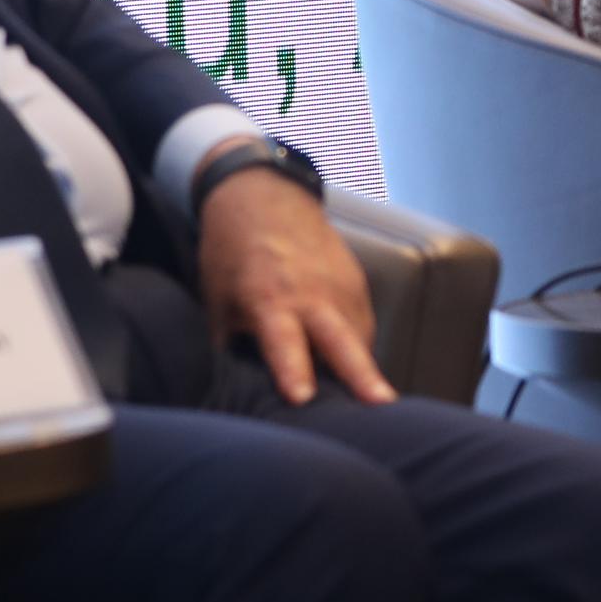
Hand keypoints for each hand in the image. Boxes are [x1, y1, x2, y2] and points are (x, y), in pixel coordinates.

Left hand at [198, 167, 394, 404]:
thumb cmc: (233, 253)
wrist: (264, 196)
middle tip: (382, 404)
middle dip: (363, 375)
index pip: (284, 343)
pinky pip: (361, 327)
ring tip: (370, 404)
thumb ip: (234, 347)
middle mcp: (313, 294)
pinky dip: (356, 349)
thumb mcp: (218, 302)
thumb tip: (242, 392)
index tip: (303, 398)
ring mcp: (341, 287)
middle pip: (343, 342)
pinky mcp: (358, 283)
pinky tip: (350, 367)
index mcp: (269, 299)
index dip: (293, 371)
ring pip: (359, 341)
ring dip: (362, 372)